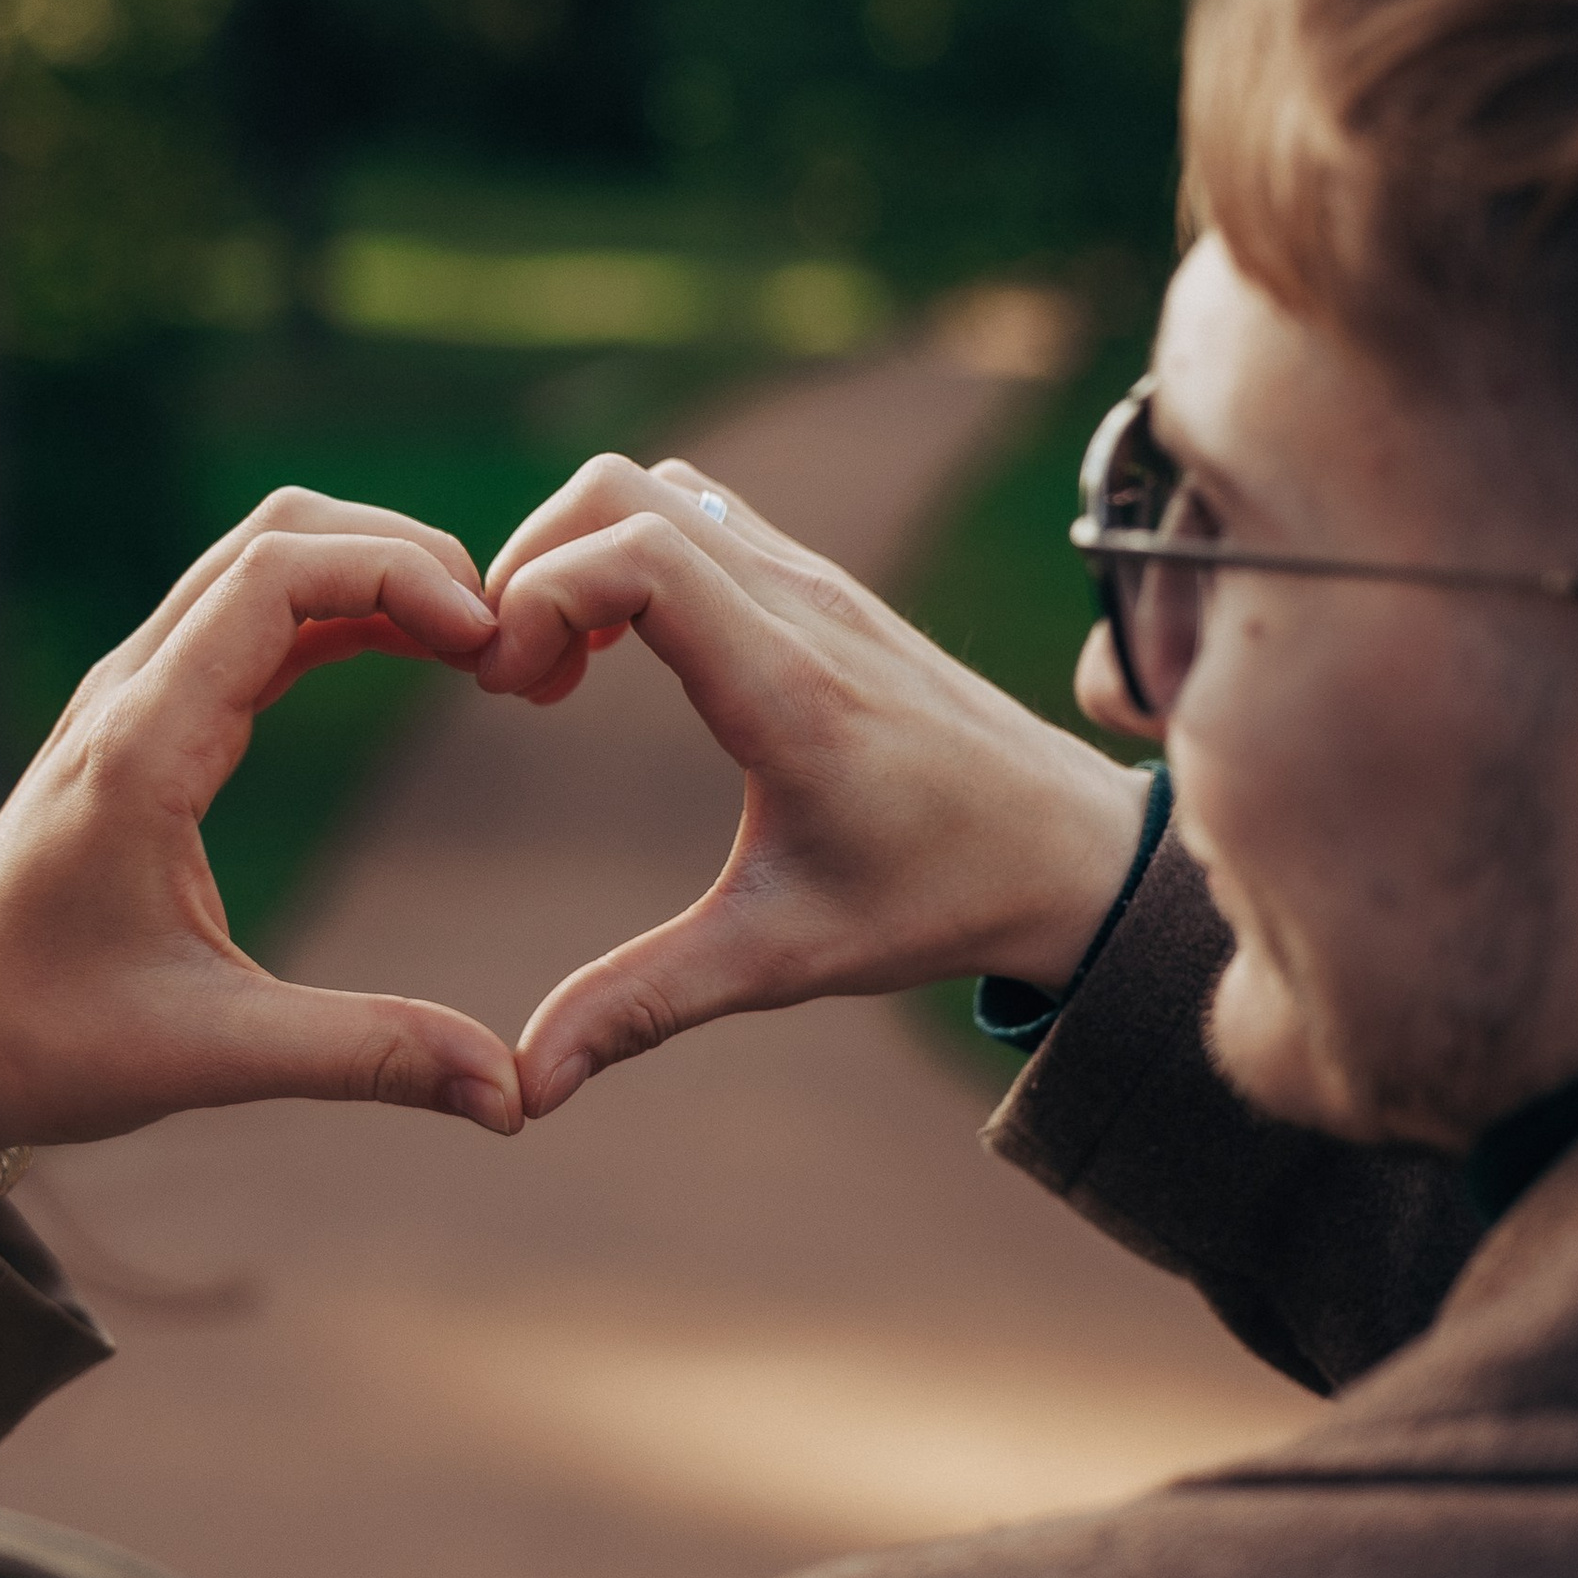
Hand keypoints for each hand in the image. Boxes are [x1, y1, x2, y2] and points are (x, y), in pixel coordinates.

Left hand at [0, 492, 523, 1146]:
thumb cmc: (47, 1044)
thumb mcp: (211, 1055)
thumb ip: (364, 1055)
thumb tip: (511, 1095)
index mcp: (142, 746)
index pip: (276, 575)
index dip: (397, 576)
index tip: (488, 645)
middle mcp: (132, 689)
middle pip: (279, 533)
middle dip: (405, 554)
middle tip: (504, 640)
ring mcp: (133, 690)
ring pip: (266, 557)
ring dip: (376, 570)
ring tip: (478, 645)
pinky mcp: (145, 712)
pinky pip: (254, 614)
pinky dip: (344, 608)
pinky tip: (418, 653)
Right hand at [479, 454, 1150, 1111]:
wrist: (1071, 851)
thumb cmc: (934, 901)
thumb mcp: (780, 959)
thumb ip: (644, 1006)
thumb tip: (525, 1089)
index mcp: (789, 686)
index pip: (635, 551)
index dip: (538, 595)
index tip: (506, 692)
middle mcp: (800, 605)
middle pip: (619, 490)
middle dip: (529, 566)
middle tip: (510, 682)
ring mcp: (813, 580)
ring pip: (654, 488)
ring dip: (574, 556)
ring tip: (553, 675)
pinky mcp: (818, 582)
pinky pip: (693, 512)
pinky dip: (623, 554)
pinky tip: (614, 658)